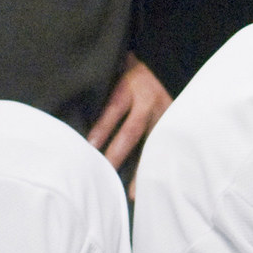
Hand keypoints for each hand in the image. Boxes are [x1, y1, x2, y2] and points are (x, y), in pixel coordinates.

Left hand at [86, 52, 171, 171]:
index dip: (103, 128)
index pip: (114, 109)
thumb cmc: (134, 67)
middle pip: (132, 131)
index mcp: (131, 86)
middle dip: (118, 154)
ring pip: (153, 143)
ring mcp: (165, 112)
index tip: (90, 146)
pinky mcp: (175, 121)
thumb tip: (77, 111)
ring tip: (133, 193)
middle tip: (105, 174)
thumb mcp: (117, 69)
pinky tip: (156, 183)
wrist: (168, 58)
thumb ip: (103, 88)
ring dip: (143, 168)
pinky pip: (166, 146)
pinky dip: (160, 165)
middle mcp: (149, 101)